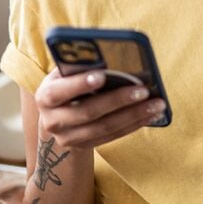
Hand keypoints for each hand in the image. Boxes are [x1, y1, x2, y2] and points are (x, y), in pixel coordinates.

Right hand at [34, 68, 165, 148]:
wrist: (56, 118)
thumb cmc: (65, 85)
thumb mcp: (64, 74)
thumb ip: (79, 66)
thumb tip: (107, 56)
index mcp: (45, 97)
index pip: (60, 92)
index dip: (79, 84)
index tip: (101, 75)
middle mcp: (53, 121)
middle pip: (89, 112)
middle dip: (118, 100)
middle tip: (143, 89)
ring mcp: (69, 138)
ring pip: (105, 127)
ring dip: (134, 115)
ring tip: (157, 103)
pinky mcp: (85, 146)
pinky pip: (114, 135)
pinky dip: (135, 124)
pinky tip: (152, 114)